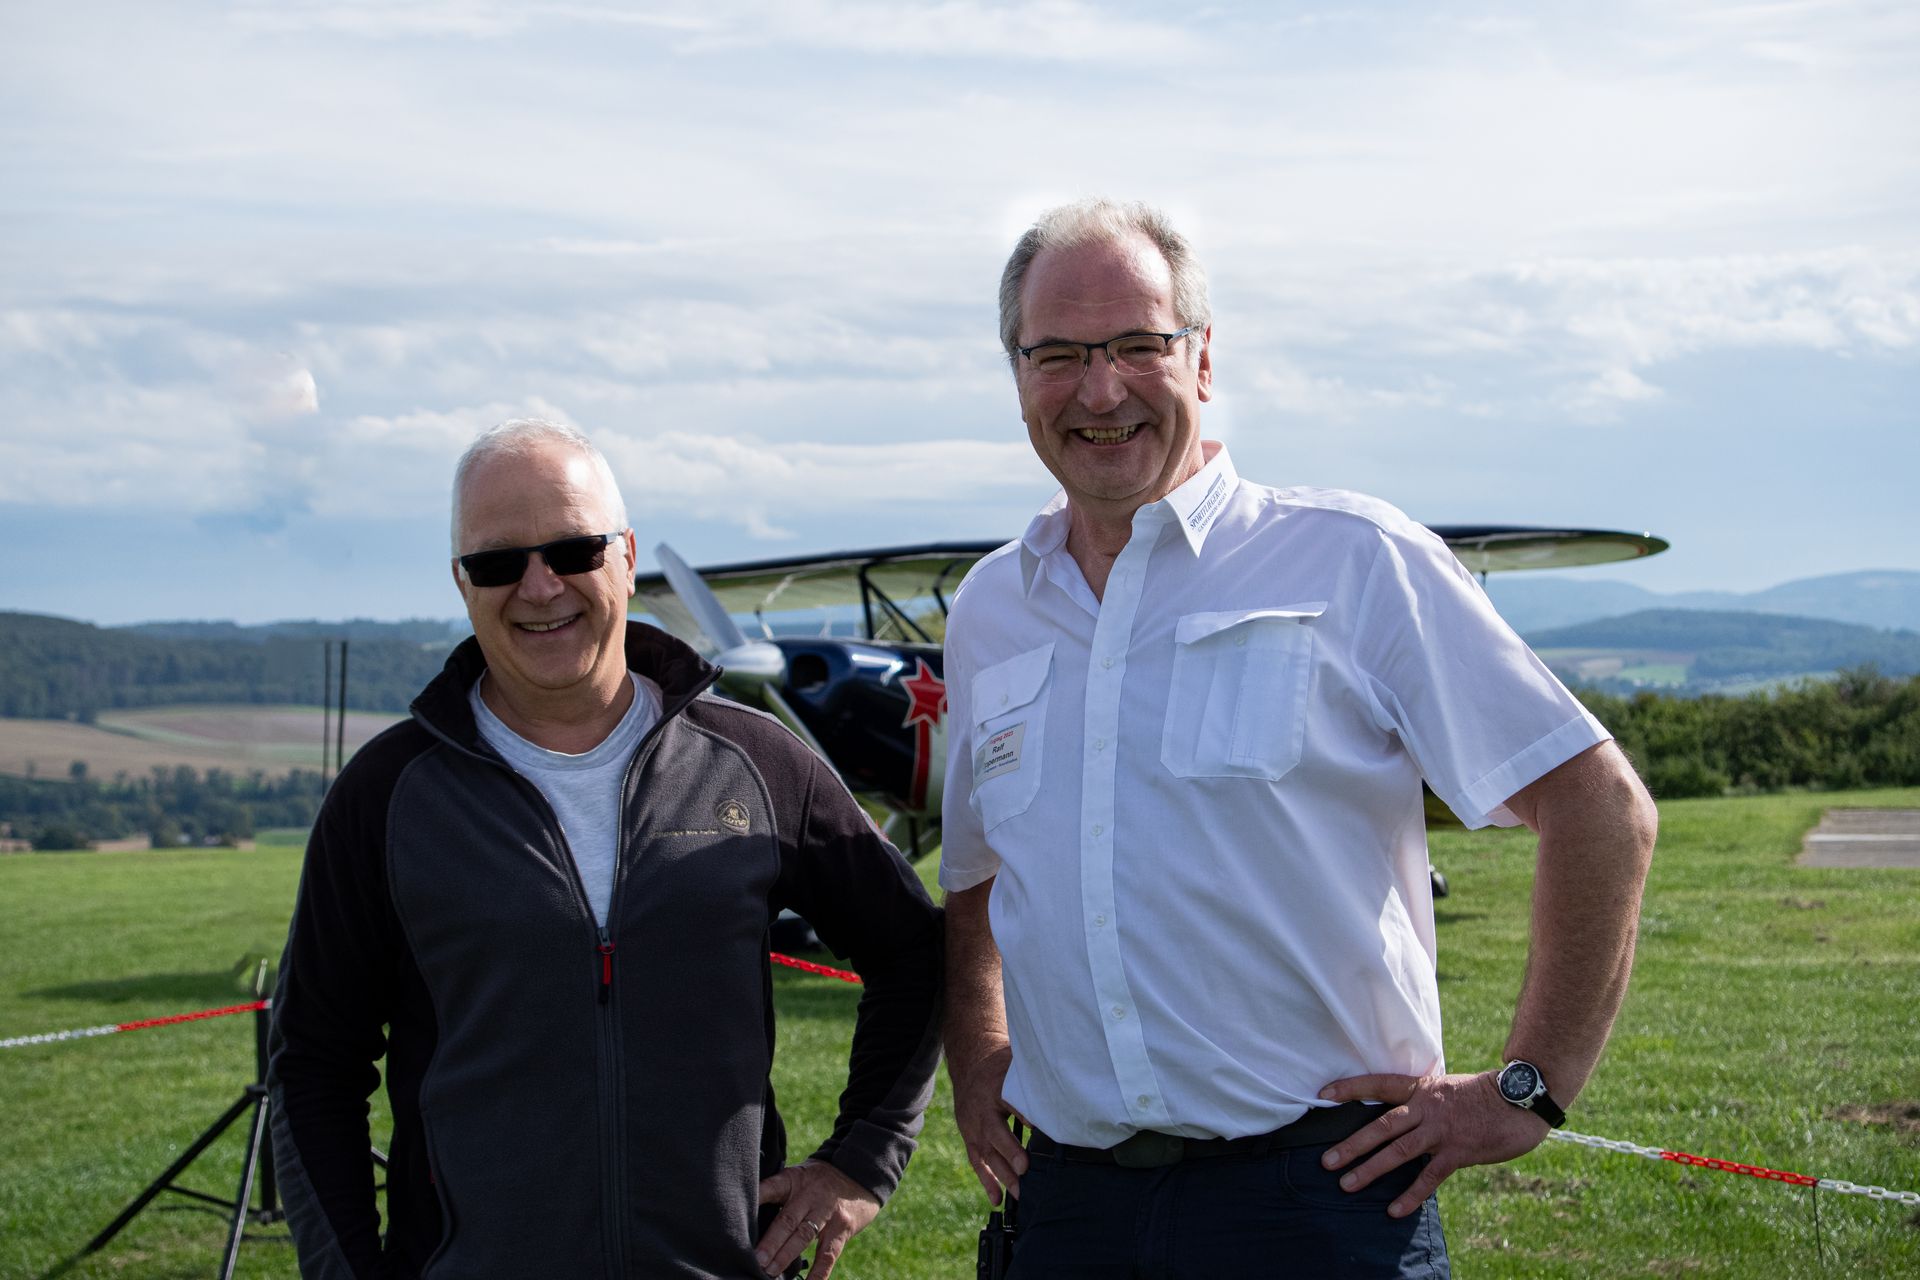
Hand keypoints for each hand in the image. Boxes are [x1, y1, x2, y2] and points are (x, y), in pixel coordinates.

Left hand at [755, 1160, 879, 1278]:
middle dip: (770, 1241)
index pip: (772, 1187)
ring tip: (771, 1272)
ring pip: (804, 1236)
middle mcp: (810, 1196)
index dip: (757, 1198)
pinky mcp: (842, 1229)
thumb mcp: (798, 1176)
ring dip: (786, 1256)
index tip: (740, 1213)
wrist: (859, 1174)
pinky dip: (818, 1272)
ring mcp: (828, 1213)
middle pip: (787, 1219)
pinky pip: (828, 1254)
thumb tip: (749, 1215)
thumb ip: (778, 1193)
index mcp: (794, 1180)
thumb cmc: (819, 1180)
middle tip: (756, 1259)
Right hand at [949, 1042, 1027, 1205]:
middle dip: (1009, 1151)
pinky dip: (986, 1181)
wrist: (970, 1065)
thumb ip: (1034, 1078)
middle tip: (1025, 1168)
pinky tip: (997, 1199)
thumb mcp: (1015, 1064)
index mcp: (996, 1087)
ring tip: (1019, 1193)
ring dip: (1001, 1175)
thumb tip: (1063, 1093)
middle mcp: (982, 1109)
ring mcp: (973, 1126)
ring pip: (985, 1152)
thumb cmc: (1000, 1066)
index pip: (1010, 1101)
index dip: (1023, 1114)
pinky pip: (976, 1161)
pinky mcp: (970, 1138)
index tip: (1037, 1127)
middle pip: (994, 1131)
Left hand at [1316, 1071, 1550, 1217]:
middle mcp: (1426, 1107)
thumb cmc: (1484, 1095)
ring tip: (1347, 1185)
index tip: (1323, 1094)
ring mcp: (1441, 1130)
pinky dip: (1410, 1195)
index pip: (1378, 1084)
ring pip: (1398, 1151)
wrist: (1521, 1100)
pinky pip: (1429, 1177)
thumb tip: (1402, 1112)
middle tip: (1326, 1161)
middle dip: (1352, 1144)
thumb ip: (1424, 1100)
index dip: (1350, 1088)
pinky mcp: (1458, 1152)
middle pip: (1381, 1126)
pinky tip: (1393, 1210)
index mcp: (1421, 1088)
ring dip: (1371, 1169)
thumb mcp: (1448, 1088)